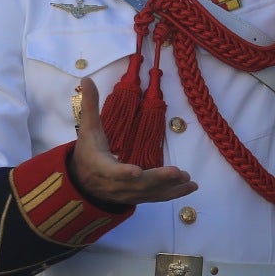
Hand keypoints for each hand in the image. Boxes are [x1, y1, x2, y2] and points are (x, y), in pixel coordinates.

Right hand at [69, 77, 196, 205]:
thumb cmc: (88, 153)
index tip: (135, 171)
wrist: (83, 183)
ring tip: (188, 179)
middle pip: (137, 184)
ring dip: (170, 187)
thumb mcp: (88, 129)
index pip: (111, 171)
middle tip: (176, 172)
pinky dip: (174, 193)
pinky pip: (157, 197)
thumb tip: (86, 78)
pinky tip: (191, 187)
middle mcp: (115, 184)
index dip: (123, 173)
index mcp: (101, 167)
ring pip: (150, 192)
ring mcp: (128, 193)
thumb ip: (90, 105)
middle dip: (157, 179)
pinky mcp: (138, 197)